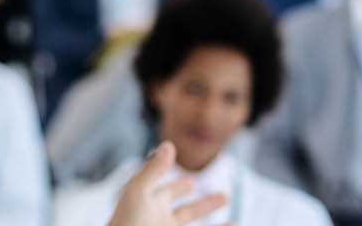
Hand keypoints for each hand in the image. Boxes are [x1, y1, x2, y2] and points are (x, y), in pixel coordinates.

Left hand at [108, 141, 230, 225]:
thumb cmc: (127, 224)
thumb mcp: (139, 192)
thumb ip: (154, 169)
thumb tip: (169, 144)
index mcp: (149, 206)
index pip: (167, 192)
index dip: (179, 186)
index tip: (192, 181)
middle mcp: (160, 222)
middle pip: (186, 213)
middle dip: (204, 205)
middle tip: (224, 197)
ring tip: (233, 223)